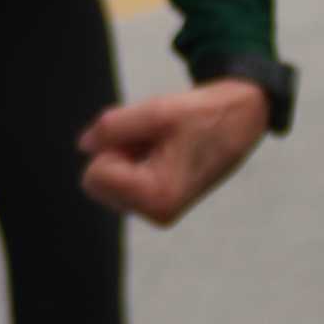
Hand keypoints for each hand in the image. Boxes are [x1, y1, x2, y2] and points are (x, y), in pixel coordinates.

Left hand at [78, 79, 269, 223]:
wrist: (240, 118)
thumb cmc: (204, 114)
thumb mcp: (154, 111)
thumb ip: (111, 128)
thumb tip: (83, 145)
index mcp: (158, 196)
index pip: (94, 175)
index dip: (111, 146)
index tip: (144, 135)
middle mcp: (159, 212)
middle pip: (98, 182)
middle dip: (116, 153)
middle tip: (152, 138)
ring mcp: (161, 210)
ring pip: (109, 181)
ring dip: (126, 155)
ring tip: (162, 143)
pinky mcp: (162, 203)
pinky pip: (124, 181)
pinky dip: (134, 161)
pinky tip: (162, 150)